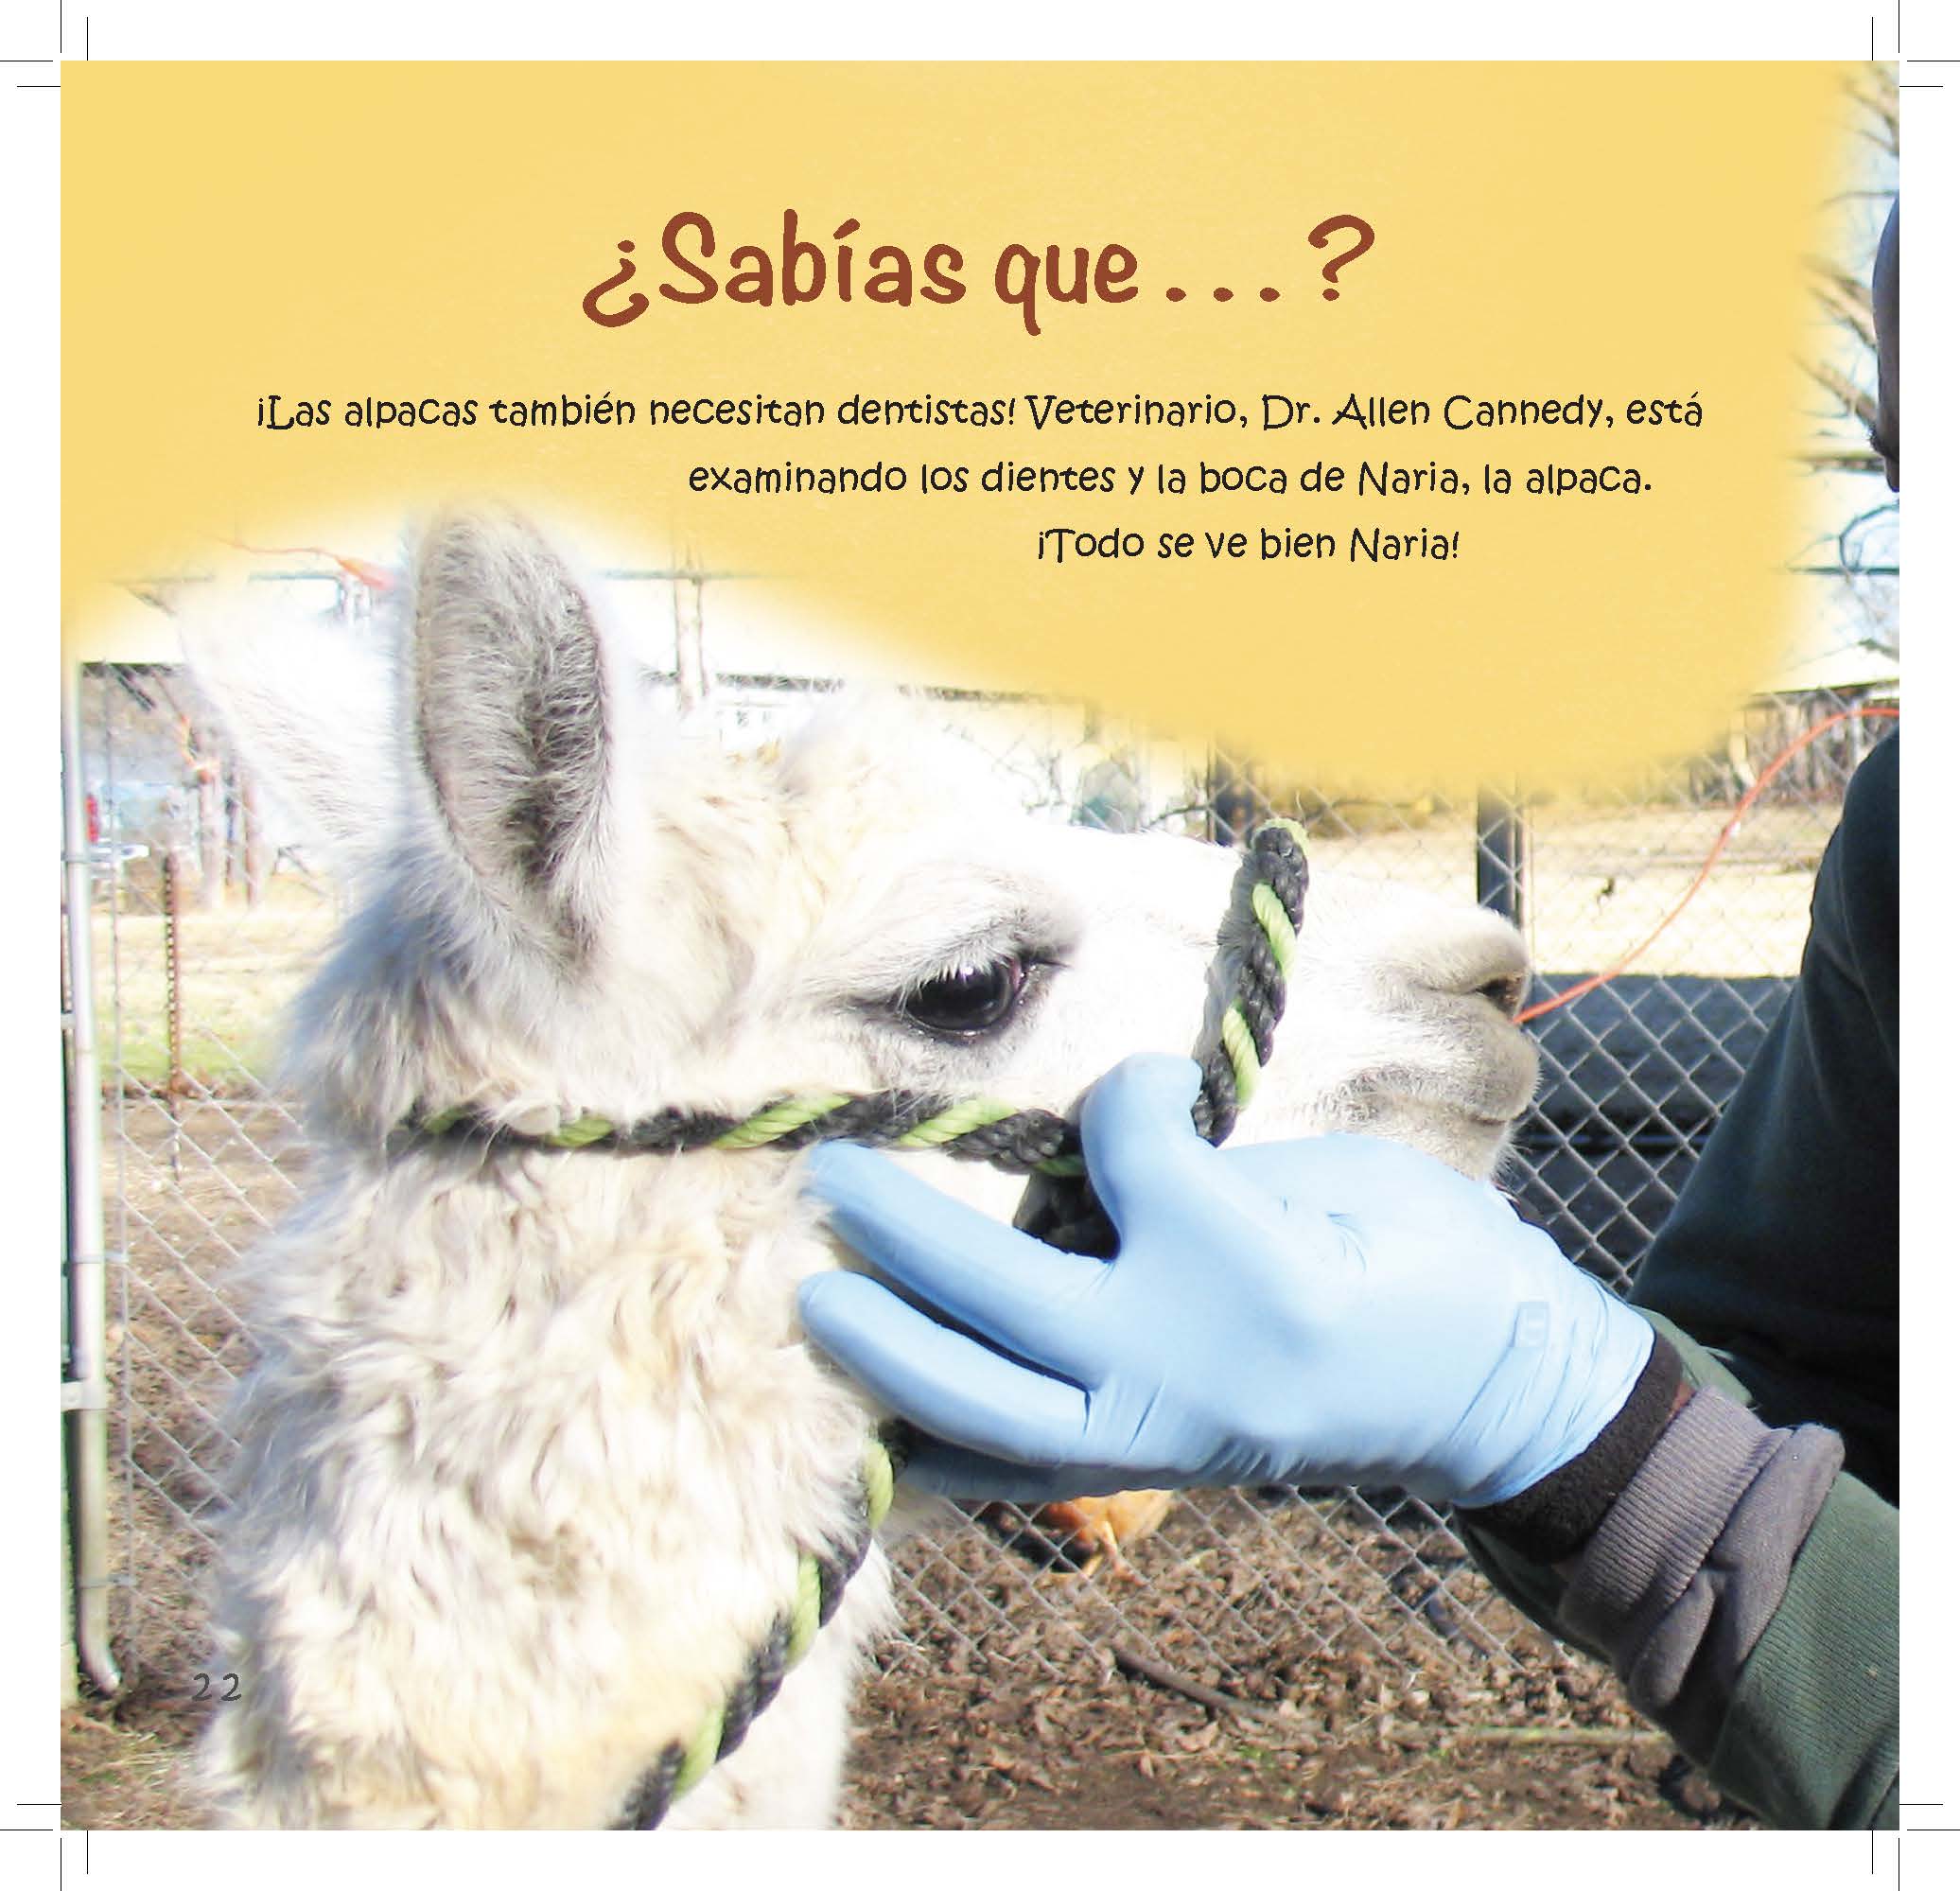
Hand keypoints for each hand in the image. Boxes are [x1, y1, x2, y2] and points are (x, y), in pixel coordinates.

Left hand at [798, 1053, 1653, 1507]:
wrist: (1494, 1398)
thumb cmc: (1435, 1263)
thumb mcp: (1338, 1177)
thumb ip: (1201, 1173)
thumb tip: (1093, 1169)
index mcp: (1247, 1269)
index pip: (1127, 1150)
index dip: (1128, 1092)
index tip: (1152, 1084)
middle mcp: (1187, 1363)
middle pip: (1005, 1293)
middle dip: (903, 1233)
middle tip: (825, 1177)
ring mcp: (1163, 1435)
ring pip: (987, 1408)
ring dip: (892, 1352)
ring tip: (818, 1304)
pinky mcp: (1154, 1471)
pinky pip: (1021, 1474)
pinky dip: (944, 1451)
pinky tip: (885, 1427)